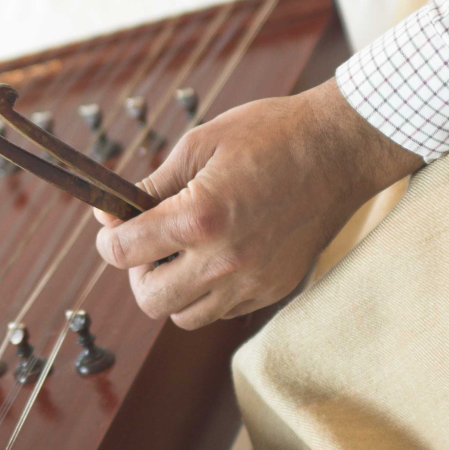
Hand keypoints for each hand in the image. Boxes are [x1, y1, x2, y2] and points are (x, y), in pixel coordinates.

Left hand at [94, 78, 422, 328]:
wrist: (340, 147)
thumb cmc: (269, 134)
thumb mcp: (198, 144)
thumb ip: (150, 186)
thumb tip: (109, 214)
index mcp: (199, 218)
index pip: (123, 253)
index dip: (108, 239)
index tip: (114, 226)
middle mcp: (224, 260)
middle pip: (148, 299)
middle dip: (137, 271)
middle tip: (149, 242)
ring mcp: (252, 281)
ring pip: (183, 315)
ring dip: (171, 288)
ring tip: (183, 250)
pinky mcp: (274, 289)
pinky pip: (220, 311)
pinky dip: (206, 292)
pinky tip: (216, 254)